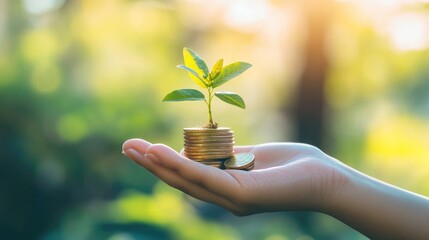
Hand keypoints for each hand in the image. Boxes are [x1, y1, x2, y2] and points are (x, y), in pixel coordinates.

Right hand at [122, 139, 344, 214]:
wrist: (325, 178)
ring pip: (187, 180)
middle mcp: (225, 197)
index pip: (188, 175)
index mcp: (226, 187)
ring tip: (135, 149)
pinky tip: (161, 153)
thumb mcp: (253, 155)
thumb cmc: (293, 165)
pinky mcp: (241, 195)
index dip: (163, 163)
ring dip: (159, 164)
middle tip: (127, 147)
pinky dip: (181, 164)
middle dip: (152, 164)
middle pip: (181, 180)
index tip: (143, 147)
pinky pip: (205, 176)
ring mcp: (231, 199)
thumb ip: (230, 155)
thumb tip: (209, 146)